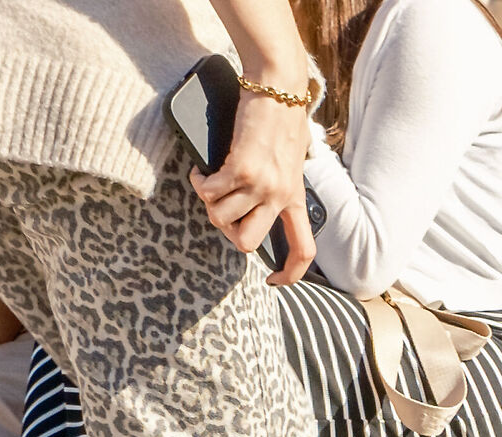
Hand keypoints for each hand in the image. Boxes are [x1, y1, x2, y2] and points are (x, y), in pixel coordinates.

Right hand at [188, 88, 313, 285]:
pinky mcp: (241, 168)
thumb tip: (258, 204)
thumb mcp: (290, 162)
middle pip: (247, 243)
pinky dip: (198, 182)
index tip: (273, 282)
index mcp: (296, 199)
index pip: (304, 251)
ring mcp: (262, 184)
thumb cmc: (280, 122)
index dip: (290, 275)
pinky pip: (208, 192)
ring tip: (208, 183)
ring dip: (207, 203)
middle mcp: (280, 197)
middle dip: (225, 232)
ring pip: (221, 218)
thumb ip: (280, 185)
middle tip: (219, 209)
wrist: (278, 89)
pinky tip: (200, 170)